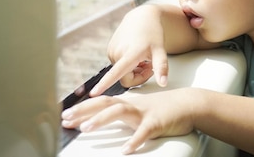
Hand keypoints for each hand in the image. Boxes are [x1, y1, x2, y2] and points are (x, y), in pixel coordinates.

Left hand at [61, 88, 195, 154]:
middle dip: (84, 110)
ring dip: (101, 119)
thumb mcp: (139, 110)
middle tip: (66, 118)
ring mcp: (144, 113)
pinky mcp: (156, 122)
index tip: (65, 115)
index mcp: (128, 103)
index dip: (82, 108)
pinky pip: (144, 132)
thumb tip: (102, 119)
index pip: (101, 103)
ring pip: (120, 112)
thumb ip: (122, 113)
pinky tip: (125, 149)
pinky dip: (134, 140)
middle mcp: (133, 105)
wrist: (188, 104)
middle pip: (105, 103)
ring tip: (85, 129)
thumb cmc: (163, 109)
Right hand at [90, 5, 169, 95]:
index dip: (104, 84)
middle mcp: (117, 53)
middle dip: (138, 76)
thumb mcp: (161, 50)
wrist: (143, 17)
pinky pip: (118, 66)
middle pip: (126, 79)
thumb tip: (163, 83)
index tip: (92, 94)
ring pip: (122, 73)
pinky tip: (135, 54)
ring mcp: (111, 52)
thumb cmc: (153, 33)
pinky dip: (128, 64)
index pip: (116, 73)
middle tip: (149, 65)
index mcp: (129, 54)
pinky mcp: (109, 50)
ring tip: (143, 57)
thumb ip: (161, 67)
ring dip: (134, 69)